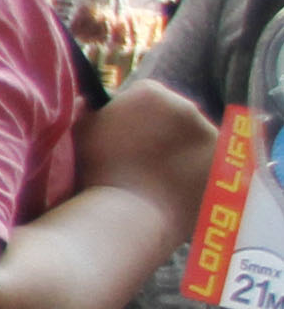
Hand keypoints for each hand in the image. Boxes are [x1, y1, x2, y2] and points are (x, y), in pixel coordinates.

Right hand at [81, 78, 221, 228]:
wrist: (128, 214)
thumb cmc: (97, 172)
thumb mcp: (81, 131)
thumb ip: (89, 110)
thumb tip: (90, 102)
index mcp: (150, 94)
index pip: (146, 96)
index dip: (134, 115)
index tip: (125, 136)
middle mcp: (186, 107)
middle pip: (175, 115)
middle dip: (163, 131)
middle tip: (143, 159)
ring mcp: (210, 135)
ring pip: (195, 138)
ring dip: (183, 151)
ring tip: (161, 179)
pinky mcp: (226, 163)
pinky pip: (211, 163)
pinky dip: (198, 173)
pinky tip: (178, 189)